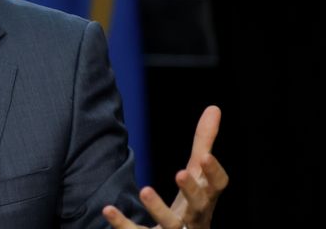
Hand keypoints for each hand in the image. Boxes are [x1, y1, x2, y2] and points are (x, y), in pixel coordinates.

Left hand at [102, 105, 228, 228]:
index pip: (218, 186)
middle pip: (198, 206)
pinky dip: (123, 223)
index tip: (206, 156)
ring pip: (170, 224)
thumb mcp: (197, 174)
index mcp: (206, 198)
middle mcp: (194, 216)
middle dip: (191, 190)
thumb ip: (203, 143)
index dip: (214, 173)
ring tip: (144, 189)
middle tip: (180, 172)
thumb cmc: (191, 204)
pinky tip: (108, 209)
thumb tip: (214, 108)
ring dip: (158, 208)